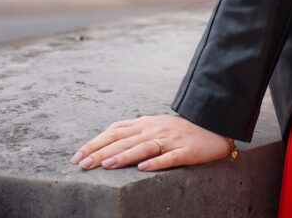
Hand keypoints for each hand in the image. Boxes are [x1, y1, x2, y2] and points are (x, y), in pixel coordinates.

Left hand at [70, 113, 234, 170]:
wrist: (214, 125)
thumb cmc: (181, 129)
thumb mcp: (155, 126)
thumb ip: (134, 131)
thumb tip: (107, 140)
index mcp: (146, 123)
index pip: (115, 131)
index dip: (95, 143)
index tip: (77, 156)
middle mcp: (155, 129)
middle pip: (124, 140)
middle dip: (101, 152)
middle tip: (82, 164)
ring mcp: (170, 139)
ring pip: (144, 147)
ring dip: (124, 155)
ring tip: (107, 165)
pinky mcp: (186, 150)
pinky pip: (170, 157)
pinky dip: (156, 162)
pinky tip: (143, 168)